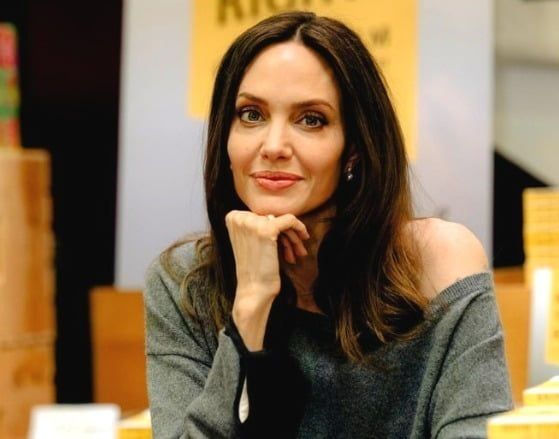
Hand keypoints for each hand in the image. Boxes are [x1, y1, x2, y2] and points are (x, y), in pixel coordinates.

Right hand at [225, 210, 308, 349]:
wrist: (253, 290)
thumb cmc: (254, 269)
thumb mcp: (250, 241)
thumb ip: (257, 225)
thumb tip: (273, 215)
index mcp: (232, 218)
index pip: (261, 215)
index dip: (273, 230)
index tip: (280, 245)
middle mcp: (239, 217)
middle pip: (272, 217)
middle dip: (285, 234)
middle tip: (295, 250)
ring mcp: (252, 222)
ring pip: (282, 221)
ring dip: (292, 237)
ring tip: (297, 253)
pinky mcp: (267, 229)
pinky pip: (290, 220)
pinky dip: (300, 228)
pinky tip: (304, 238)